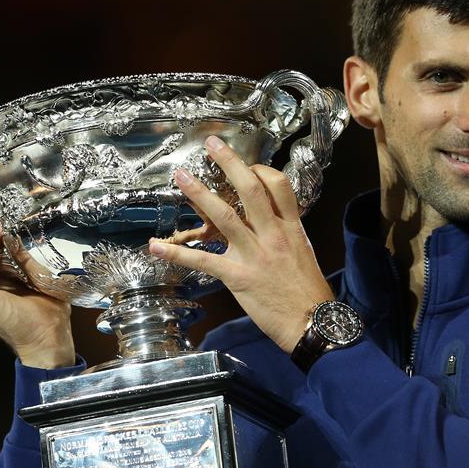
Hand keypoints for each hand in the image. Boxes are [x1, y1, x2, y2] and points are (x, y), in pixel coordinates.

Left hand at [148, 136, 333, 353]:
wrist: (312, 323)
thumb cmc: (308, 291)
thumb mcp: (302, 252)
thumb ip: (283, 233)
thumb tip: (267, 222)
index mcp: (290, 227)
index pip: (278, 185)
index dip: (260, 169)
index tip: (247, 164)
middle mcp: (272, 235)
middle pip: (250, 190)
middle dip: (230, 164)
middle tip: (212, 144)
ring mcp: (255, 255)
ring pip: (225, 216)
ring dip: (199, 195)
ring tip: (181, 178)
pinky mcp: (238, 277)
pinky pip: (203, 261)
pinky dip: (176, 254)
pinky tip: (156, 247)